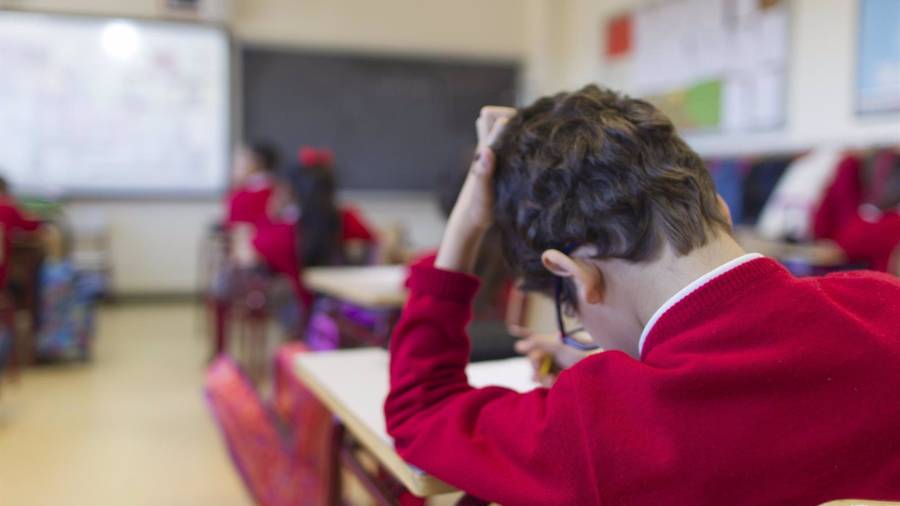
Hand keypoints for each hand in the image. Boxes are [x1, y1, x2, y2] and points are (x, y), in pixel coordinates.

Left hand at [435, 106, 514, 272]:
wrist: (470, 221)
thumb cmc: (477, 210)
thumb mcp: (482, 194)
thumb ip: (483, 173)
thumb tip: (486, 150)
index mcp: (484, 149)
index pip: (491, 117)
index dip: (507, 115)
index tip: (526, 127)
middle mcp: (486, 147)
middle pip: (492, 117)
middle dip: (511, 117)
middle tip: (530, 132)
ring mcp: (491, 155)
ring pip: (499, 129)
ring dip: (514, 129)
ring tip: (532, 140)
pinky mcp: (496, 164)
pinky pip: (505, 143)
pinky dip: (516, 142)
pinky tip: (530, 154)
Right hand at [514, 331, 596, 386]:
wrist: (594, 373)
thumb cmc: (578, 355)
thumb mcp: (557, 346)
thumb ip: (536, 343)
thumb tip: (516, 346)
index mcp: (551, 342)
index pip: (533, 336)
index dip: (522, 333)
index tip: (511, 328)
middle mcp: (551, 354)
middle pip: (532, 358)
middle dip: (535, 365)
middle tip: (540, 369)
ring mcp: (553, 367)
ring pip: (536, 372)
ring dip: (542, 376)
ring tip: (552, 378)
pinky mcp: (556, 379)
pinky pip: (543, 382)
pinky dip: (546, 382)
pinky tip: (553, 382)